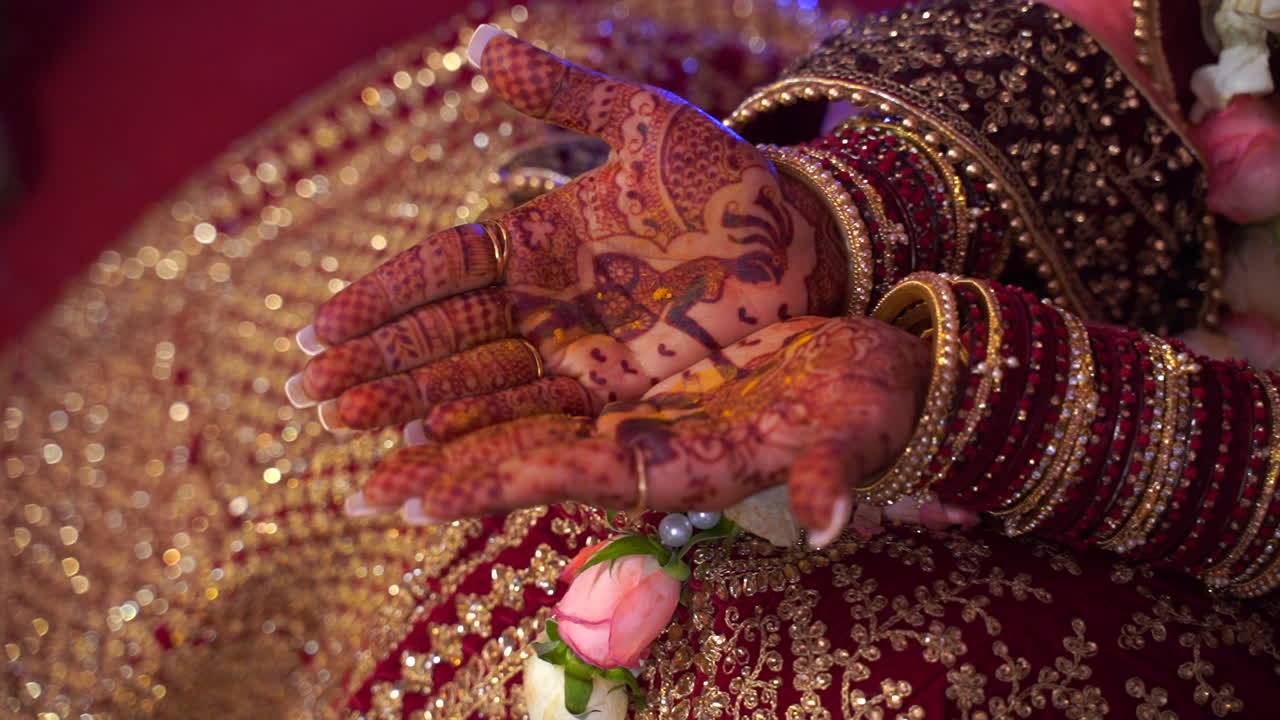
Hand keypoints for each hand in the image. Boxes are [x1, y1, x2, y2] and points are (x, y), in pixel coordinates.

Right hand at [286, 27, 844, 438]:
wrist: (807, 242)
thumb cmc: (728, 180)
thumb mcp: (644, 125)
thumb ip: (564, 93)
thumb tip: (476, 42)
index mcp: (541, 239)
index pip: (444, 269)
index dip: (384, 297)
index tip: (320, 326)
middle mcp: (548, 305)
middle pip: (447, 338)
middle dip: (379, 366)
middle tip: (309, 396)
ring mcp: (580, 355)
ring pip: (481, 386)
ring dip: (414, 409)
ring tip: (347, 433)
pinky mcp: (620, 399)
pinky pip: (542, 422)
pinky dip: (487, 440)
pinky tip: (432, 456)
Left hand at [351, 315, 956, 545]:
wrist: (864, 374)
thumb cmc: (863, 411)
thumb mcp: (853, 438)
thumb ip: (835, 479)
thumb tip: (831, 524)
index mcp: (671, 467)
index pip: (559, 478)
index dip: (486, 484)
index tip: (409, 497)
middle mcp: (632, 446)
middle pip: (515, 458)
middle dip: (437, 472)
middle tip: (351, 490)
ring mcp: (624, 411)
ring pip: (517, 415)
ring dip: (443, 421)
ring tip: (364, 424)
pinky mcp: (629, 376)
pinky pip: (543, 375)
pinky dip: (488, 374)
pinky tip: (438, 369)